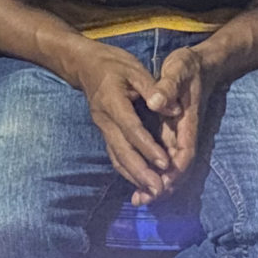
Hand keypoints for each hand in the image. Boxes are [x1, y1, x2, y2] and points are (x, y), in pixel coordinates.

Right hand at [71, 44, 173, 198]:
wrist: (84, 64)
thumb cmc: (112, 64)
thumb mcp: (135, 68)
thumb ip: (154, 88)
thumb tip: (173, 110)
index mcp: (113, 102)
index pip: (132, 129)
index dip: (148, 148)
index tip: (164, 163)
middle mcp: (105, 120)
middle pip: (122, 151)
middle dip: (141, 173)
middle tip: (158, 190)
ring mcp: (102, 128)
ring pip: (117, 157)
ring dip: (134, 177)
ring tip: (151, 193)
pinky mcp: (104, 132)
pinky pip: (115, 155)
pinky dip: (126, 171)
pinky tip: (138, 182)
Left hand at [146, 44, 210, 188]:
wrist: (202, 64)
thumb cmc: (188, 67)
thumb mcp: (178, 70)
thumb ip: (167, 87)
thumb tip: (156, 103)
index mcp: (187, 122)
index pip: (184, 154)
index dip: (173, 172)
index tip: (159, 186)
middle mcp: (184, 133)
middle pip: (177, 168)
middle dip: (161, 186)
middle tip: (141, 201)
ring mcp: (178, 134)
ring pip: (169, 165)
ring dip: (155, 182)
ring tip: (138, 199)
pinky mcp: (170, 132)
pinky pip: (163, 157)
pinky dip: (152, 169)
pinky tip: (138, 179)